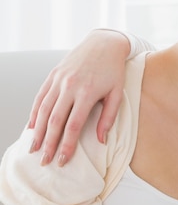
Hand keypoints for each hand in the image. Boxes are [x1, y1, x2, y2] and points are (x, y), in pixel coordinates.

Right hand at [28, 30, 130, 165]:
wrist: (104, 43)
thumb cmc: (114, 70)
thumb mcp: (117, 93)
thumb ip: (109, 117)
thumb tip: (101, 141)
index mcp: (88, 93)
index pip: (73, 126)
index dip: (66, 145)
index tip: (63, 160)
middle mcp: (70, 86)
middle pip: (55, 121)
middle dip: (49, 143)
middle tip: (45, 161)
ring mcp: (59, 80)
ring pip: (43, 110)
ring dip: (37, 131)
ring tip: (34, 148)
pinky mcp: (52, 75)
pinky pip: (40, 97)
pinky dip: (34, 113)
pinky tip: (32, 127)